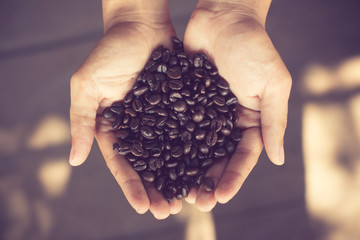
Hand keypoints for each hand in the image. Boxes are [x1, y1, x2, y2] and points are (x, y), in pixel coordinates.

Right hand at [69, 1, 181, 218]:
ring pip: (170, 154)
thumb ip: (81, 121)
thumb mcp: (88, 85)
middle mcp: (138, 128)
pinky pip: (189, 132)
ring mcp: (160, 120)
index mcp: (114, 127)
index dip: (132, 186)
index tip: (144, 206)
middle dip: (158, 189)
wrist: (141, 25)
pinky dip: (195, 151)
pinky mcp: (180, 108)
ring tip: (189, 199)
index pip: (122, 163)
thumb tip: (74, 160)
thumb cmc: (110, 52)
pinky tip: (204, 167)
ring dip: (178, 177)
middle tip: (170, 211)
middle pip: (148, 166)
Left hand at [183, 0, 291, 210]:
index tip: (220, 196)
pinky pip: (175, 126)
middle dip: (208, 181)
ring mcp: (203, 113)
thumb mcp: (272, 84)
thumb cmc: (253, 47)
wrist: (223, 17)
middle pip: (217, 158)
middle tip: (197, 203)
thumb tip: (276, 159)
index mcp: (249, 120)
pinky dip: (169, 144)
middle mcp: (226, 121)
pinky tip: (159, 162)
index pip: (243, 156)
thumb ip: (274, 121)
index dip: (233, 177)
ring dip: (187, 170)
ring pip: (194, 148)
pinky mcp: (183, 101)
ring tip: (177, 191)